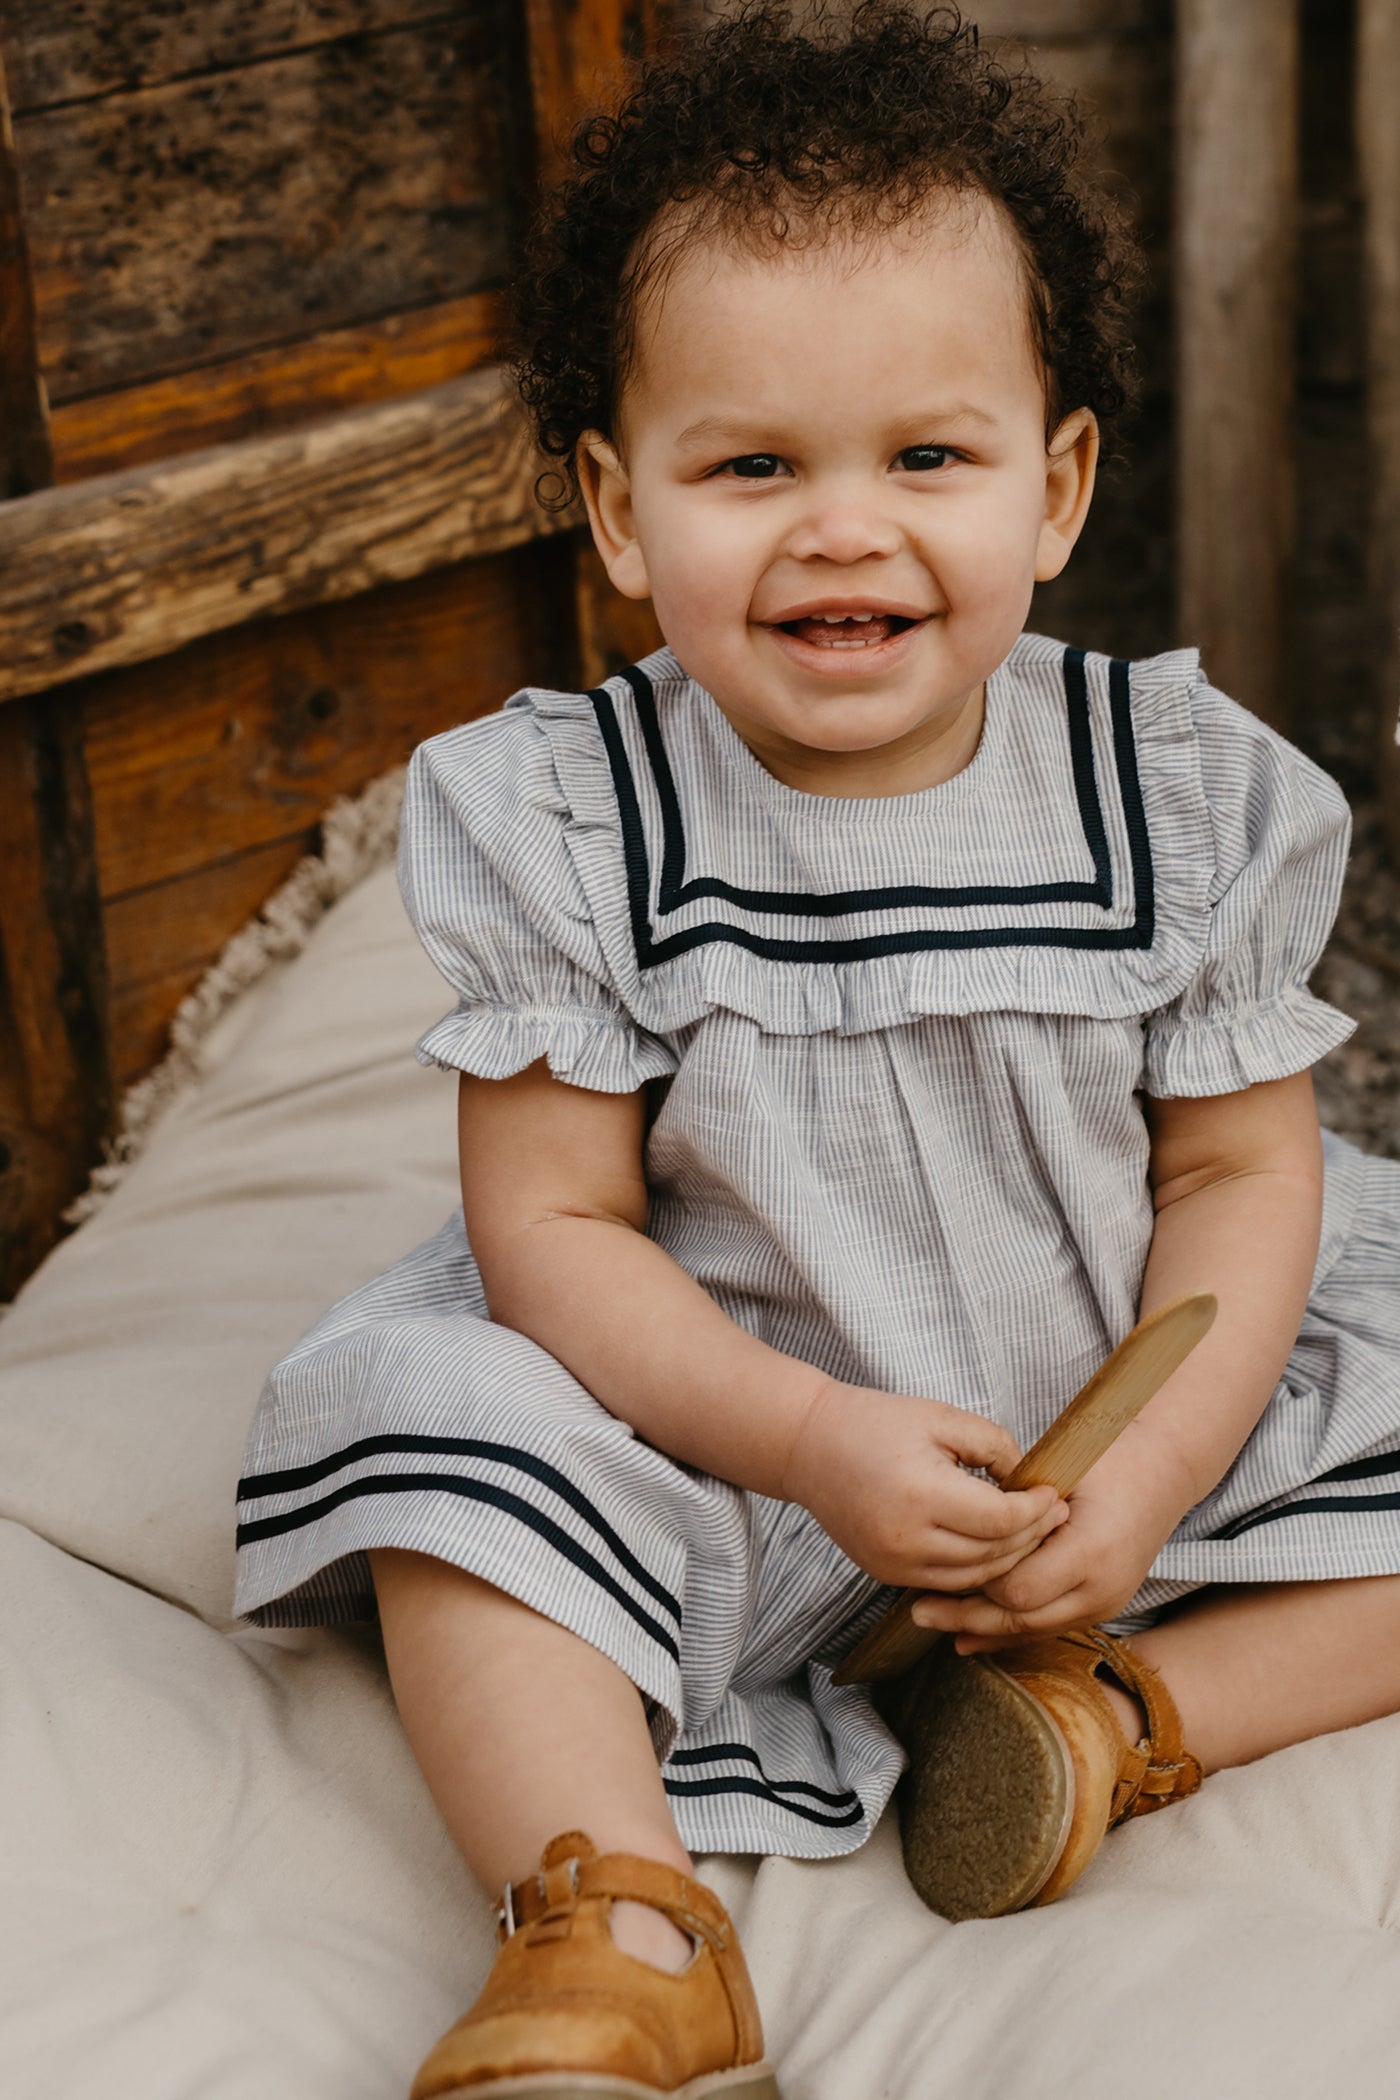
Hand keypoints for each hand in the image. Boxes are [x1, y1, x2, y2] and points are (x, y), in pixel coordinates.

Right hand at [781, 1379, 1067, 1590]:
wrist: (808, 1446)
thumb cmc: (874, 1422)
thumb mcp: (940, 1417)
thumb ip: (993, 1445)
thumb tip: (1027, 1478)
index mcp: (920, 1494)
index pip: (1000, 1520)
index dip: (1036, 1511)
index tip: (1053, 1494)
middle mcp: (905, 1539)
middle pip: (992, 1554)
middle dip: (1032, 1536)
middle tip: (1055, 1515)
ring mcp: (893, 1564)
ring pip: (973, 1577)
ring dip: (1009, 1558)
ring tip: (1031, 1531)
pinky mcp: (885, 1574)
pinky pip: (946, 1581)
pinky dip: (976, 1568)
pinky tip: (994, 1545)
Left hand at [907, 1439, 1190, 1649]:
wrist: (1162, 1470)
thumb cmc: (1105, 1458)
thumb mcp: (1057, 1474)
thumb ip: (1016, 1509)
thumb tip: (963, 1531)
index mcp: (1092, 1551)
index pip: (1017, 1588)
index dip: (978, 1579)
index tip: (944, 1566)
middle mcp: (1103, 1588)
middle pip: (1021, 1619)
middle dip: (967, 1615)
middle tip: (919, 1609)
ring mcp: (1107, 1604)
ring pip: (1032, 1631)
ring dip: (982, 1628)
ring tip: (935, 1620)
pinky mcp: (1103, 1609)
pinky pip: (1048, 1628)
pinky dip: (1008, 1631)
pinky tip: (970, 1636)